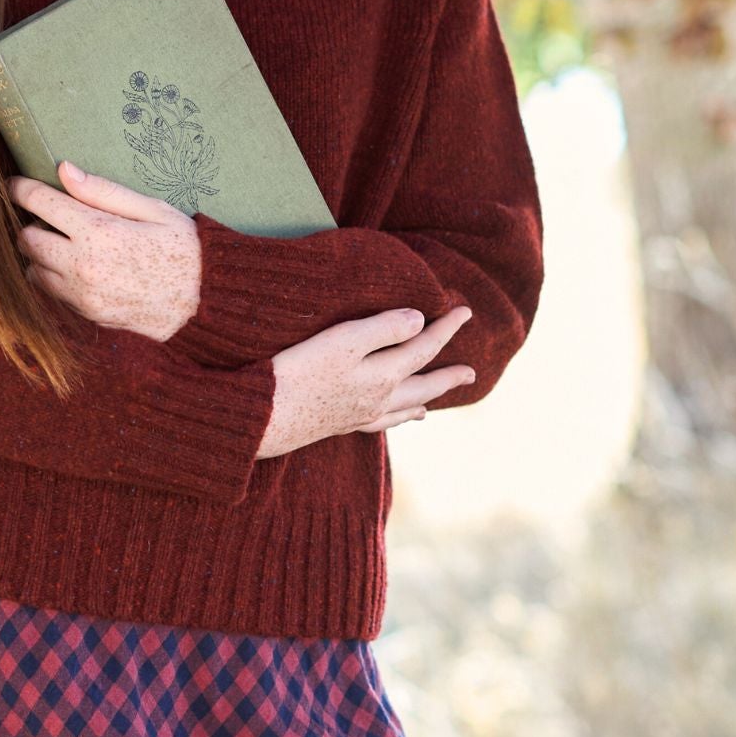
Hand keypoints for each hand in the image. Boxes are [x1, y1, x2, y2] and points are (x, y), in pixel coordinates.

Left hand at [7, 158, 202, 342]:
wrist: (202, 304)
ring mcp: (81, 294)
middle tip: (47, 215)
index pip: (39, 203)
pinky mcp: (86, 313)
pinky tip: (76, 266)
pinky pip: (50, 292)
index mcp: (98, 231)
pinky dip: (53, 276)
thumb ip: (104, 191)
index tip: (15, 183)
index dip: (20, 188)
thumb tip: (65, 170)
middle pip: (26, 238)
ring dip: (39, 253)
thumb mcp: (152, 209)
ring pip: (32, 269)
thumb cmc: (183, 249)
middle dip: (30, 222)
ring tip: (62, 242)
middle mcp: (82, 265)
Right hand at [256, 302, 476, 460]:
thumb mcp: (344, 340)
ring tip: (435, 404)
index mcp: (383, 375)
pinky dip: (392, 421)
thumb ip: (384, 328)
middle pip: (422, 386)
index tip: (466, 312)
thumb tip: (419, 320)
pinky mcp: (337, 425)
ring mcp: (359, 415)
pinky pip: (377, 425)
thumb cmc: (299, 372)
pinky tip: (389, 420)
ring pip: (402, 410)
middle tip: (471, 374)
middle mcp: (378, 399)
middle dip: (447, 376)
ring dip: (423, 402)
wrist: (264, 417)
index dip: (446, 328)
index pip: (423, 347)